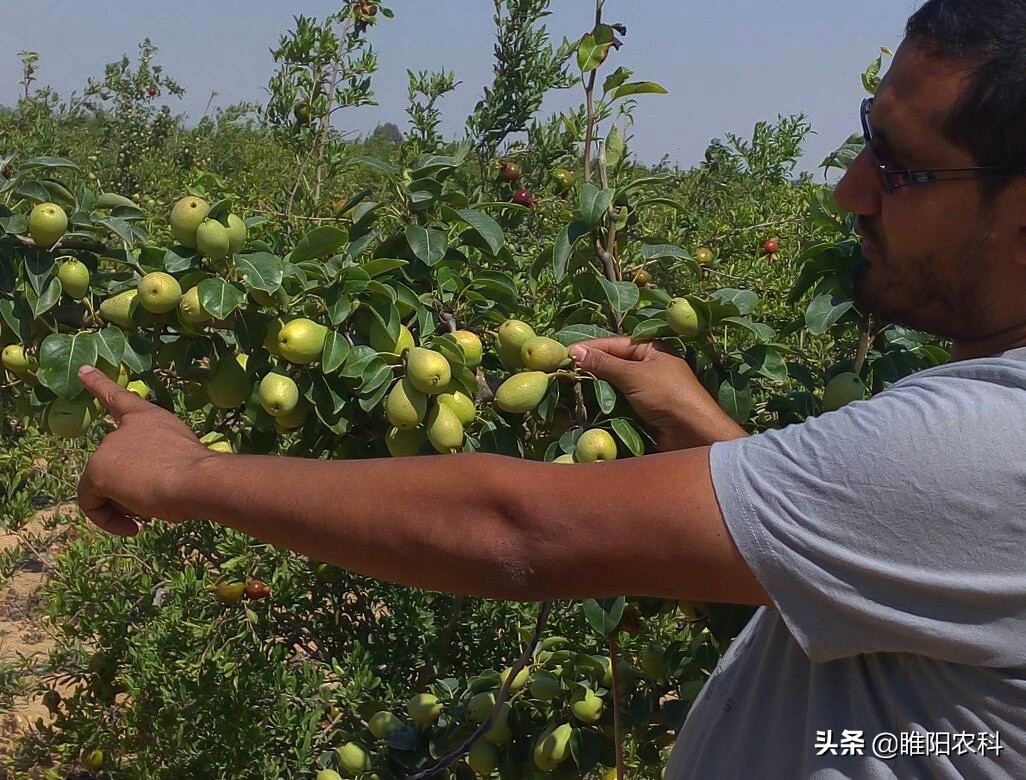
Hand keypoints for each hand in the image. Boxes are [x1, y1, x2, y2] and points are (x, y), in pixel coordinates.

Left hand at [76, 365, 209, 535]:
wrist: (197, 479)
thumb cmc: (200, 470)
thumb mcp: (183, 457)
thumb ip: (161, 461)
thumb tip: (149, 483)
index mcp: (147, 418)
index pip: (119, 398)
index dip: (100, 384)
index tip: (82, 370)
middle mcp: (122, 430)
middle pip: (113, 464)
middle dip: (129, 488)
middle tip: (154, 503)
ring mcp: (107, 449)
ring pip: (105, 486)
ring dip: (125, 505)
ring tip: (150, 512)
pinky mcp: (96, 473)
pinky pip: (93, 504)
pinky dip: (109, 520)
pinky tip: (134, 527)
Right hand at [569, 337, 746, 450]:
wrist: (693, 433)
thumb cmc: (667, 396)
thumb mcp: (633, 375)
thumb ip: (604, 363)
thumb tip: (575, 350)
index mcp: (650, 349)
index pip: (613, 344)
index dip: (589, 349)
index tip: (563, 355)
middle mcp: (648, 366)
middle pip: (612, 364)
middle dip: (590, 368)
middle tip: (563, 373)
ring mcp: (646, 388)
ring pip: (614, 384)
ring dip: (596, 388)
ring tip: (570, 388)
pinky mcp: (644, 409)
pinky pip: (619, 401)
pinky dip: (604, 403)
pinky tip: (588, 404)